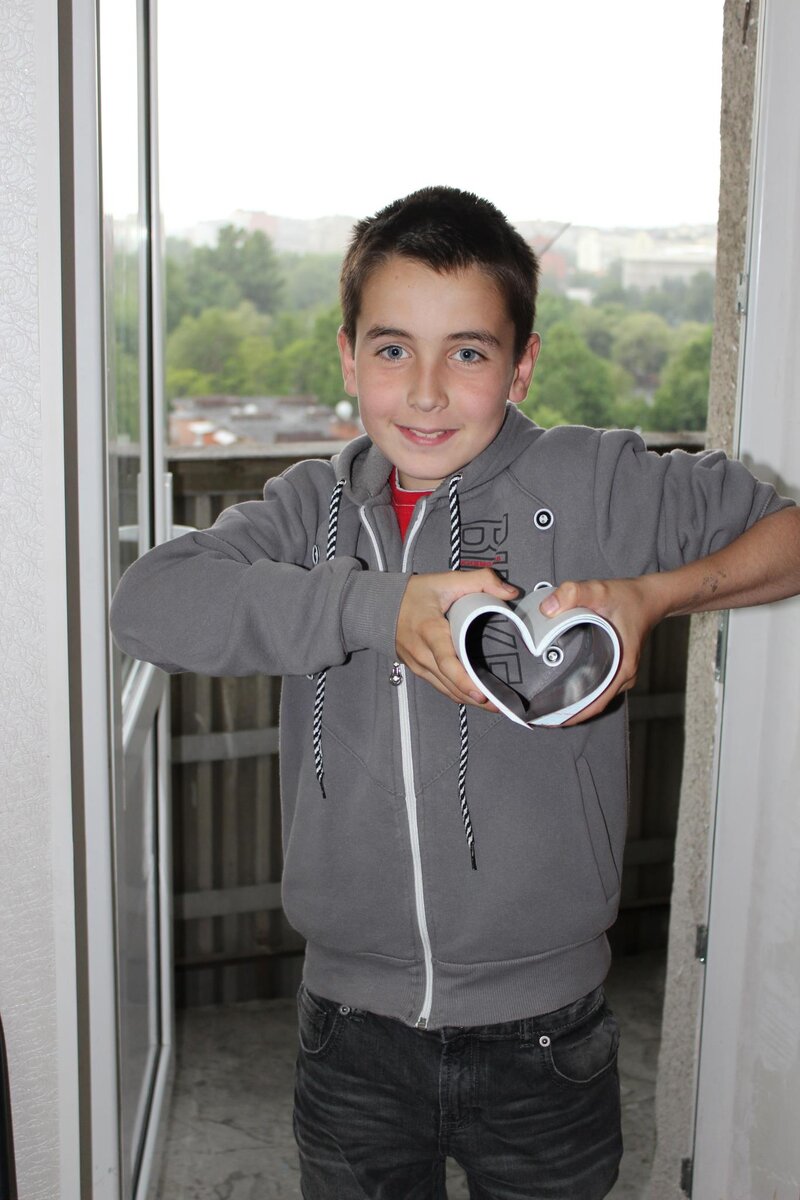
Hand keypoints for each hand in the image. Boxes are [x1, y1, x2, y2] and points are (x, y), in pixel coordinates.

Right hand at [396, 569, 517, 706]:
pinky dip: (457, 693)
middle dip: (474, 696)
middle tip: (499, 705)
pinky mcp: (418, 669)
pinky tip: (473, 697)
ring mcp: (418, 664)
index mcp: (430, 631)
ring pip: (445, 689)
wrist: (378, 605)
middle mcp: (422, 653)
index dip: (464, 680)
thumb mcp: (447, 580)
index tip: (482, 693)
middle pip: (450, 682)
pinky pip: (439, 686)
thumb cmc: (414, 593)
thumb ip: (481, 580)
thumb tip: (511, 593)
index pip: (447, 662)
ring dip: (468, 699)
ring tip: (493, 706)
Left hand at [539, 576, 666, 724]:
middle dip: (565, 712)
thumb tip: (547, 609)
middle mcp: (623, 675)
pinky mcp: (615, 667)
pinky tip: (560, 687)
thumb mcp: (599, 590)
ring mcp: (620, 673)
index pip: (595, 703)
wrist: (650, 596)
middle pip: (592, 704)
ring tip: (543, 705)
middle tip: (537, 714)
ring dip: (572, 703)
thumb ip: (572, 594)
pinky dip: (579, 690)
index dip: (572, 715)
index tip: (549, 720)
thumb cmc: (628, 597)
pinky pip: (596, 685)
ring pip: (594, 696)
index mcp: (622, 666)